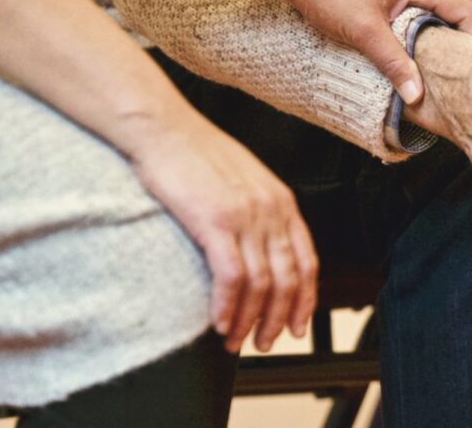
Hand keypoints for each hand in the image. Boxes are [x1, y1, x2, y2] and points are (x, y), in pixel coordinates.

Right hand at [123, 109, 317, 353]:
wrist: (164, 129)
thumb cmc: (196, 155)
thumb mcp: (244, 181)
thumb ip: (259, 213)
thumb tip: (260, 250)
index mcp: (282, 202)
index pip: (308, 261)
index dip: (305, 300)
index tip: (296, 326)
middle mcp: (271, 210)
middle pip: (288, 279)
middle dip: (277, 319)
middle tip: (263, 343)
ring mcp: (246, 215)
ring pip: (261, 284)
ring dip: (249, 320)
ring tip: (234, 341)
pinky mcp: (215, 220)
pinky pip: (231, 276)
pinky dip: (227, 306)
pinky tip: (218, 322)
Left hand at [280, 0, 471, 103]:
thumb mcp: (365, 32)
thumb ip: (395, 63)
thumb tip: (417, 95)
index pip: (463, 10)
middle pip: (450, 11)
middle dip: (456, 42)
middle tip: (458, 74)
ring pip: (430, 11)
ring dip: (433, 37)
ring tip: (435, 68)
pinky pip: (413, 9)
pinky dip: (416, 29)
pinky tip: (408, 50)